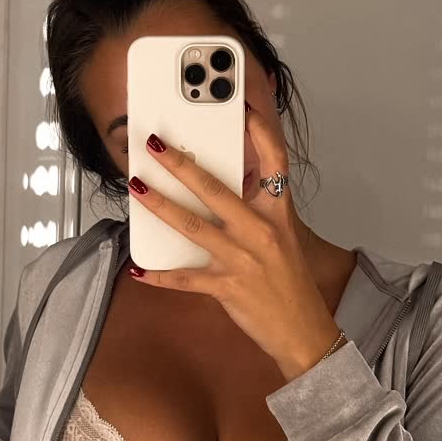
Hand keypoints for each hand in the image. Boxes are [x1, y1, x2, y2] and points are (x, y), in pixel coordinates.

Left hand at [126, 104, 344, 381]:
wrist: (304, 331)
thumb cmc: (290, 285)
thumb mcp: (282, 239)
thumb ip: (254, 213)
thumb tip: (217, 194)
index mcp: (278, 214)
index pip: (275, 163)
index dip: (261, 133)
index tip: (244, 109)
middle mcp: (261, 231)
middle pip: (216, 189)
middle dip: (181, 164)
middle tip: (155, 145)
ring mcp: (243, 259)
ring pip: (193, 226)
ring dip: (160, 206)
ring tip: (137, 189)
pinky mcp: (227, 287)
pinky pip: (186, 279)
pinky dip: (161, 276)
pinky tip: (141, 270)